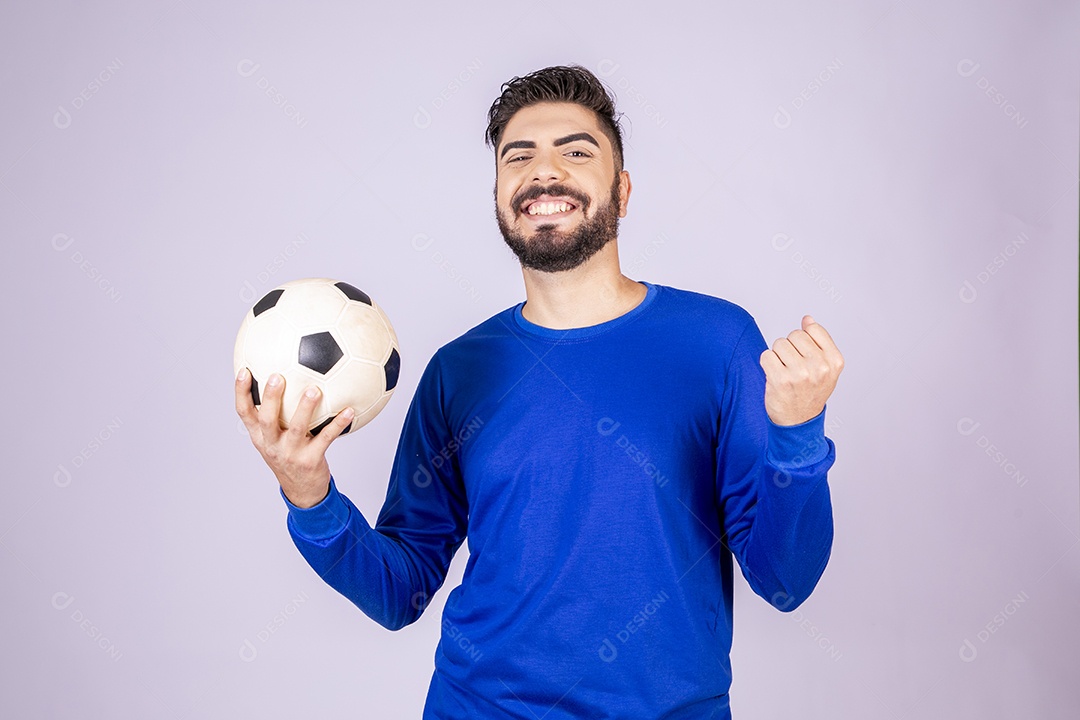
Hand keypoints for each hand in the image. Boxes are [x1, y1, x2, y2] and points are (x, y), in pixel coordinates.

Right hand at [235, 368, 353, 507]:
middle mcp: (271, 445)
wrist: (302, 491)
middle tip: (277, 376)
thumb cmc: (289, 455)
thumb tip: (284, 376)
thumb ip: (276, 414)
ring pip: (297, 429)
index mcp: (260, 437)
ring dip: (305, 409)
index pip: (244, 413)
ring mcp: (291, 454)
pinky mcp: (310, 461)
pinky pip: (326, 438)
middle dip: (270, 398)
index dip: (241, 392)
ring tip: (314, 390)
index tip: (244, 370)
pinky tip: (349, 411)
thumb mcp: (275, 439)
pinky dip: (338, 424)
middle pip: (266, 420)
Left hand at [759, 315, 843, 425]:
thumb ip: (818, 341)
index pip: (813, 329)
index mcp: (835, 361)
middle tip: (794, 367)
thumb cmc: (810, 392)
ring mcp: (800, 373)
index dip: (804, 340)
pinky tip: (775, 377)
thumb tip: (807, 319)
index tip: (806, 356)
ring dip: (778, 356)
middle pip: (794, 335)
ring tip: (785, 372)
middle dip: (790, 348)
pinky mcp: (780, 379)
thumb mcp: (825, 367)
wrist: (798, 422)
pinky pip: (766, 355)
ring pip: (779, 343)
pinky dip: (767, 364)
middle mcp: (820, 366)